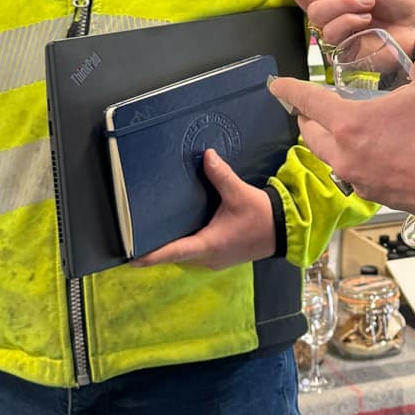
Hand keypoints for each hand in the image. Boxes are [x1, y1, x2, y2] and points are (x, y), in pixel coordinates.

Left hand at [128, 149, 276, 269]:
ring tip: (149, 229)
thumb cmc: (261, 216)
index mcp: (208, 245)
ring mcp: (213, 259)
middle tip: (134, 235)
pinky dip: (184, 241)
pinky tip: (178, 227)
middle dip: (155, 246)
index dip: (150, 256)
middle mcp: (207, 257)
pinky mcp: (219, 255)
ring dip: (170, 243)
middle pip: (174, 254)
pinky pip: (194, 250)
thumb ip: (221, 175)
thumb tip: (206, 155)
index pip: (173, 252)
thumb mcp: (240, 194)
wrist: (284, 231)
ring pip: (184, 253)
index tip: (129, 258)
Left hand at [268, 47, 414, 218]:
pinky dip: (356, 158)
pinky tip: (379, 149)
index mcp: (351, 124)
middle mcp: (347, 156)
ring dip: (332, 140)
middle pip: (311, 135)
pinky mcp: (379, 197)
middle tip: (316, 106)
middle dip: (308, 118)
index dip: (288, 89)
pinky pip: (355, 174)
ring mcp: (362, 181)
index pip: (307, 101)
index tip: (276, 84)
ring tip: (348, 127)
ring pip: (331, 158)